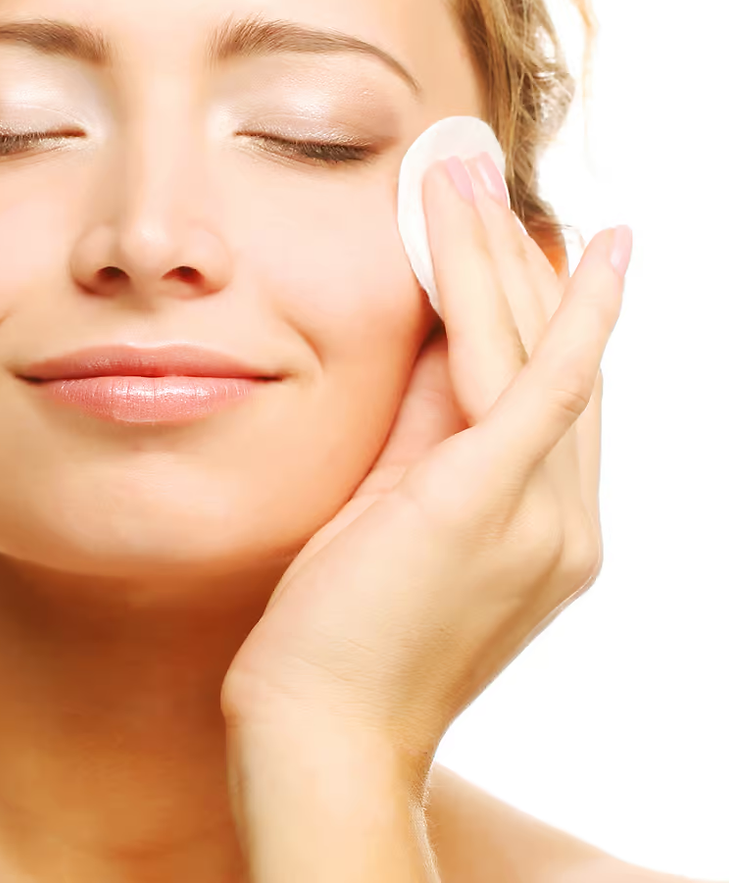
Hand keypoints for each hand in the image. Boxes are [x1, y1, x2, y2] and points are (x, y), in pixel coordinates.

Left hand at [222, 153, 626, 790]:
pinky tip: (586, 243)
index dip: (538, 310)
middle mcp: (563, 523)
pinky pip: (538, 384)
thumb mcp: (392, 517)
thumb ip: (424, 434)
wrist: (320, 732)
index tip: (512, 240)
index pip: (548, 396)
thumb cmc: (341, 632)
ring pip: (537, 354)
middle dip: (525, 262)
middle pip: (555, 362)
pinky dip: (566, 309)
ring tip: (475, 173)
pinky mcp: (487, 505)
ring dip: (509, 256)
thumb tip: (434, 342)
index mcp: (541, 532)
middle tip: (492, 177)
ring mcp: (539, 517)